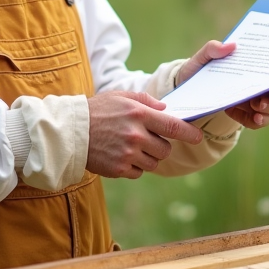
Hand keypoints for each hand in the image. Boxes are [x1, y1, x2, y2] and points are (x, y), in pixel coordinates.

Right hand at [86, 91, 203, 178]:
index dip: (190, 134)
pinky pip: (139, 172)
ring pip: (154, 163)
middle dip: (160, 145)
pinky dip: (135, 166)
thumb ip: (146, 100)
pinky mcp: (119, 169)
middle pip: (165, 149)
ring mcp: (128, 154)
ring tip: (130, 146)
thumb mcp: (121, 96)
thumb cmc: (97, 110)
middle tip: (145, 138)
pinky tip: (121, 155)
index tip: (198, 137)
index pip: (173, 127)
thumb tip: (166, 110)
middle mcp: (136, 135)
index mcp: (139, 114)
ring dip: (148, 157)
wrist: (70, 131)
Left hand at [176, 41, 268, 129]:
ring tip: (256, 114)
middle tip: (265, 104)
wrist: (187, 87)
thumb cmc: (198, 68)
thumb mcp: (202, 58)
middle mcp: (259, 82)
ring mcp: (254, 99)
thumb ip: (212, 49)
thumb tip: (230, 45)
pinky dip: (252, 121)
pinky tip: (243, 117)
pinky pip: (255, 121)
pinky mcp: (245, 113)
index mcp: (255, 66)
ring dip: (266, 113)